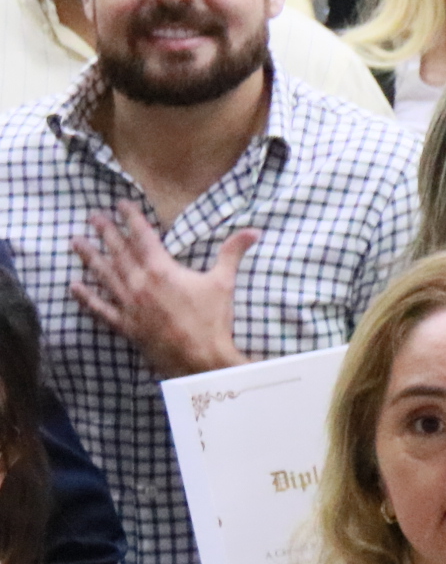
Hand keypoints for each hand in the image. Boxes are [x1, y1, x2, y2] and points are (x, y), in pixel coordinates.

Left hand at [70, 210, 249, 378]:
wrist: (200, 359)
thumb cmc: (212, 320)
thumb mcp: (223, 282)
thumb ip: (232, 253)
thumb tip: (253, 231)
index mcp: (161, 270)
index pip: (142, 236)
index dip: (131, 218)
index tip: (120, 204)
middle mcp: (139, 283)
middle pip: (118, 252)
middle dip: (106, 232)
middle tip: (93, 216)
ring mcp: (129, 305)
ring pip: (104, 275)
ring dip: (89, 257)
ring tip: (76, 242)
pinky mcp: (125, 325)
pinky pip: (101, 308)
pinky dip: (86, 298)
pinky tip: (74, 287)